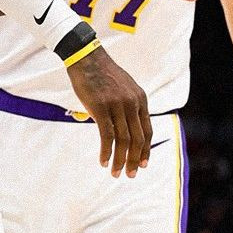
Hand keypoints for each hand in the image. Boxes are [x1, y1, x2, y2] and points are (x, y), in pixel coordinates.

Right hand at [66, 44, 151, 177]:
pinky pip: (106, 135)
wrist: (86, 56)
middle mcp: (132, 103)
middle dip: (135, 160)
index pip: (147, 130)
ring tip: (116, 173)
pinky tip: (103, 161)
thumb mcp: (121, 88)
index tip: (143, 164)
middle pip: (137, 139)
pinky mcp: (101, 107)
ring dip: (120, 160)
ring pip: (123, 140)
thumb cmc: (101, 73)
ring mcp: (117, 105)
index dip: (145, 150)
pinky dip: (106, 152)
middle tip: (130, 175)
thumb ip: (124, 106)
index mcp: (140, 99)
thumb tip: (117, 127)